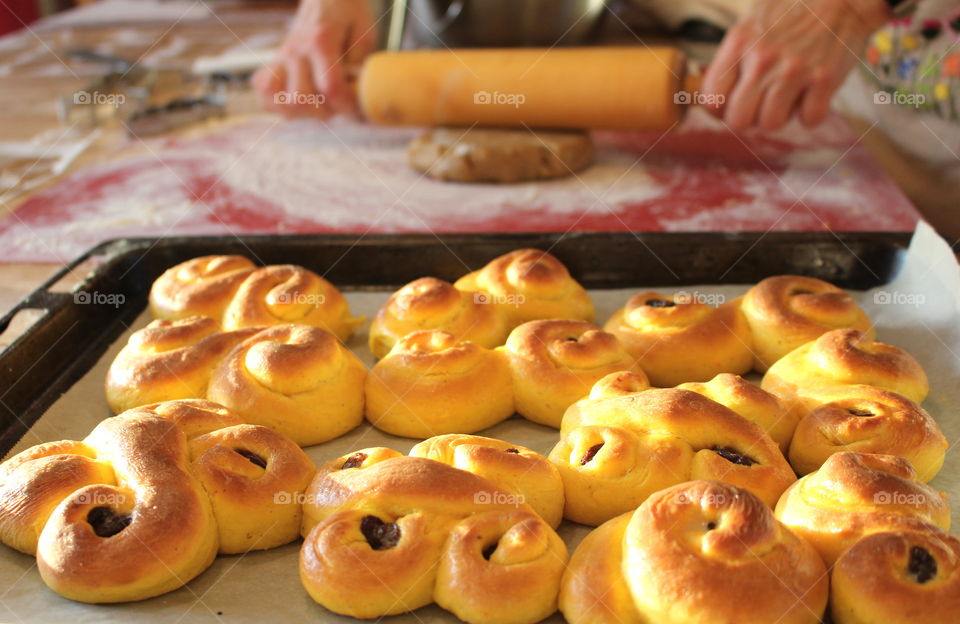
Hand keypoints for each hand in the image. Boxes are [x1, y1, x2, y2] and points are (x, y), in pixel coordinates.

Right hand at [253, 0, 375, 118]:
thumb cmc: (347, 14)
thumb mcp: (364, 32)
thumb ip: (361, 64)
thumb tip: (359, 94)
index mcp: (321, 41)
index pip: (330, 88)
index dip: (346, 107)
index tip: (357, 112)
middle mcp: (296, 50)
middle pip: (301, 99)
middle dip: (324, 111)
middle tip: (337, 105)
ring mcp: (281, 57)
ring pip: (279, 101)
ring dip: (302, 112)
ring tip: (318, 105)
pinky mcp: (272, 62)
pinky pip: (263, 92)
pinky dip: (278, 104)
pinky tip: (297, 101)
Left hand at [702, 0, 890, 130]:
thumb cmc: (792, 10)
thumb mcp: (750, 24)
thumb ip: (732, 59)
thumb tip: (713, 98)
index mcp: (739, 42)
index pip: (711, 98)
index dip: (720, 108)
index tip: (733, 102)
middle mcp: (763, 58)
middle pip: (738, 120)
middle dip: (749, 117)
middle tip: (761, 102)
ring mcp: (795, 70)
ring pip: (771, 124)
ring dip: (779, 116)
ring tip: (788, 94)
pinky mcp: (825, 79)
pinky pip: (809, 120)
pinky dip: (812, 112)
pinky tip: (812, 93)